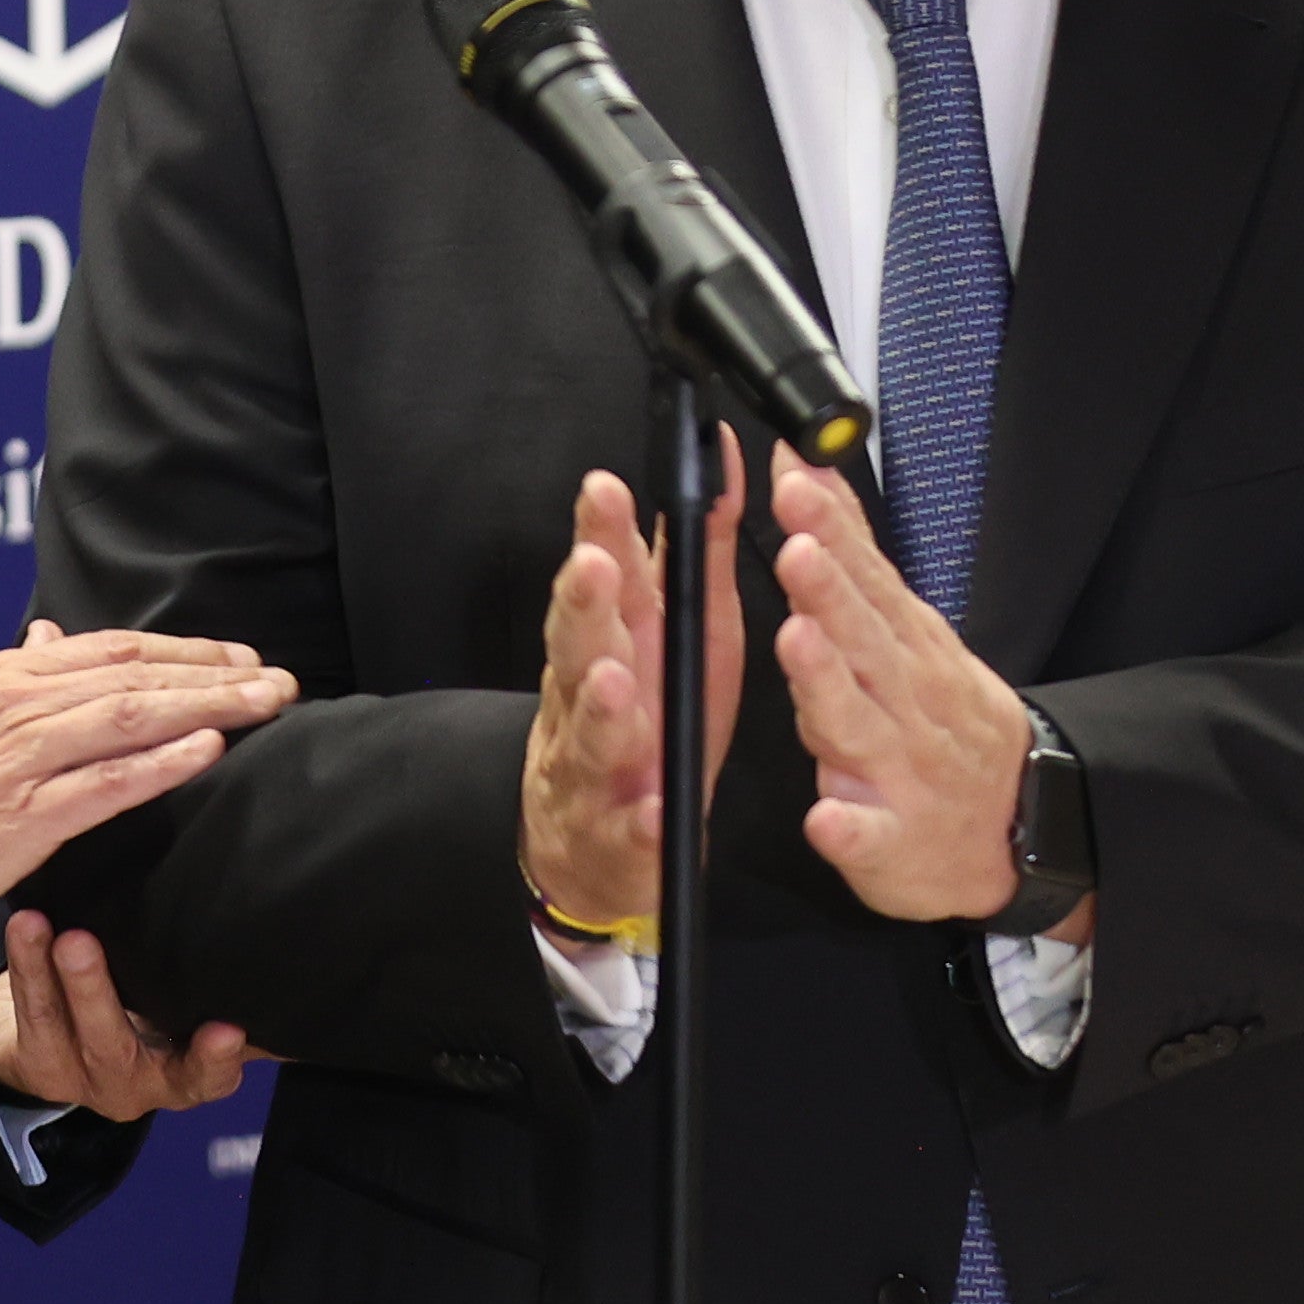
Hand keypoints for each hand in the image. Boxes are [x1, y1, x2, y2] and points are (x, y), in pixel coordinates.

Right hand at [0, 620, 291, 958]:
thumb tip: (48, 644)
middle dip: (215, 672)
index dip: (183, 651)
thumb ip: (5, 687)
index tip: (239, 657)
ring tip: (267, 704)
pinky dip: (159, 763)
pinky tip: (208, 751)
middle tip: (280, 679)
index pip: (108, 650)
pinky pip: (101, 784)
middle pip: (131, 674)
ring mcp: (11, 762)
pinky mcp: (11, 821)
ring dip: (208, 706)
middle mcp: (6, 706)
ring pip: (128, 717)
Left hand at [0, 908, 257, 1118]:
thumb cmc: (139, 1013)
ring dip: (51, 975)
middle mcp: (132, 1085)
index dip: (216, 1058)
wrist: (52, 1045)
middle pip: (116, 1047)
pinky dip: (24, 966)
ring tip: (45, 929)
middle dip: (97, 996)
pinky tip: (25, 925)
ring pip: (63, 1026)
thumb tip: (307, 974)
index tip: (228, 1030)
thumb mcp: (183, 1015)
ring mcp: (78, 1078)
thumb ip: (226, 998)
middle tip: (82, 944)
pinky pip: (28, 1013)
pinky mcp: (33, 1065)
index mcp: (181, 1075)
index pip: (208, 1076)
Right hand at [519, 448, 746, 932]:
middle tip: (595, 567)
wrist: (589, 844)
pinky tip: (653, 812)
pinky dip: (640, 823)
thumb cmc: (647, 715)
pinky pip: (629, 830)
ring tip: (614, 681)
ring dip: (601, 707)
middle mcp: (592, 693)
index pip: (604, 573)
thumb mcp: (683, 626)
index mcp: (619, 638)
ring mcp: (596, 765)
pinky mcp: (617, 836)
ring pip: (590, 732)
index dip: (600, 531)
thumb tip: (727, 458)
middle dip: (584, 604)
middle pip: (577, 642)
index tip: (605, 488)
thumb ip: (699, 547)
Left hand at [771, 450, 1079, 935]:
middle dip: (828, 591)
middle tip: (797, 548)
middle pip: (860, 638)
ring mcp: (899, 772)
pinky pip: (865, 836)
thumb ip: (855, 557)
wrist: (1013, 835)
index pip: (866, 577)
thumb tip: (809, 467)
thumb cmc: (938, 722)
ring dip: (826, 683)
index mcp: (906, 648)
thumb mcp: (909, 630)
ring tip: (797, 642)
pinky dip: (846, 827)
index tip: (797, 483)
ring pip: (855, 723)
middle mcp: (905, 701)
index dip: (832, 530)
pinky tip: (826, 817)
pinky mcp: (889, 841)